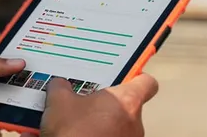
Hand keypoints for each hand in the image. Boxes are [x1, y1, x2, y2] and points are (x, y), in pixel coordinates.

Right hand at [39, 73, 158, 136]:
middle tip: (85, 104)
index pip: (147, 83)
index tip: (124, 76)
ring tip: (75, 125)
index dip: (136, 77)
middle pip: (126, 106)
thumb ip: (61, 87)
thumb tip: (59, 85)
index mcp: (127, 101)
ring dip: (101, 124)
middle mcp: (134, 123)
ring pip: (117, 126)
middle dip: (105, 105)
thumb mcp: (58, 101)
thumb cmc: (74, 133)